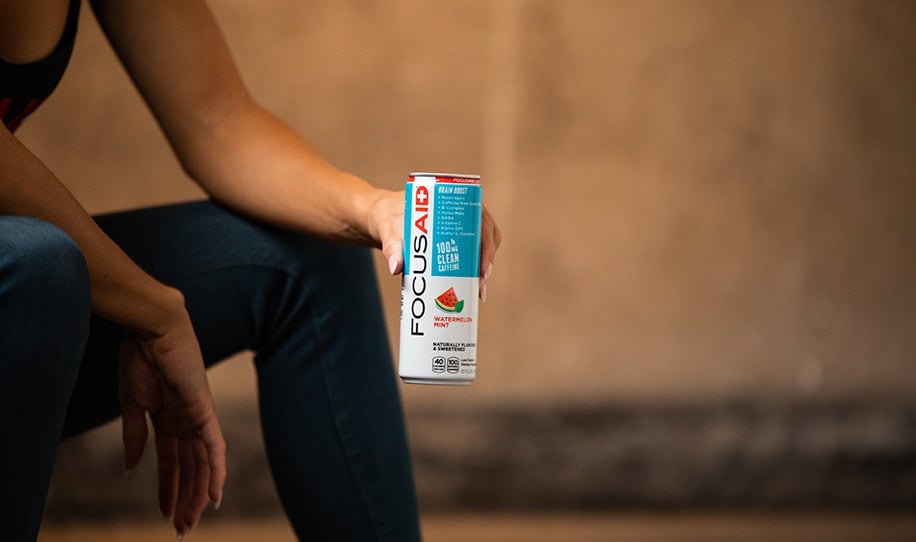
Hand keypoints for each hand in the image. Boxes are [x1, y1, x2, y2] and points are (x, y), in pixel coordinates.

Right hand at [118, 301, 225, 537]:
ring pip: (203, 465)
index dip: (168, 488)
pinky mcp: (204, 411)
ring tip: (190, 521)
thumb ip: (134, 435)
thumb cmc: (140, 359)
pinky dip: (216, 471)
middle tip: (181, 528)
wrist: (152, 330)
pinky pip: (214, 447)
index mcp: (169, 419)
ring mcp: (198, 417)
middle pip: (190, 468)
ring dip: (197, 494)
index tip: (164, 513)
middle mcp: (187, 422)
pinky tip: (214, 496)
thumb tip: (129, 466)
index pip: (172, 462)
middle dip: (185, 498)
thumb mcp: (132, 404)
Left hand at [367, 189, 501, 300]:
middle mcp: (463, 212)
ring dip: (484, 268)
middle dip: (486, 262)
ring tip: (478, 291)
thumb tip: (396, 268)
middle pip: (486, 237)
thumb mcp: (390, 232)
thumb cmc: (390, 218)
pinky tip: (474, 288)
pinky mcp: (457, 239)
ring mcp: (462, 226)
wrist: (386, 218)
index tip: (481, 267)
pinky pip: (473, 253)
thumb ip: (391, 249)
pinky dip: (476, 270)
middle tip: (480, 285)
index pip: (481, 221)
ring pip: (483, 247)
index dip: (487, 246)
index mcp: (454, 201)